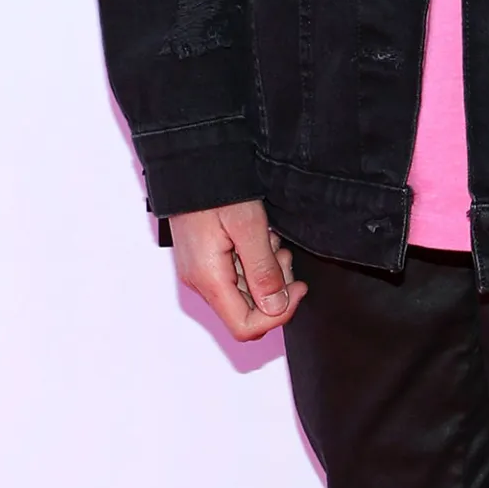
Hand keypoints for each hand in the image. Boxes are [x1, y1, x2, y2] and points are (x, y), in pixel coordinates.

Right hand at [168, 198, 306, 340]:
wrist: (190, 160)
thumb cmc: (215, 185)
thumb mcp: (247, 224)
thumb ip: (263, 269)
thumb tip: (277, 309)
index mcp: (208, 279)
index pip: (245, 327)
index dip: (278, 315)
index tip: (298, 288)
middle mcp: (201, 282)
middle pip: (247, 312)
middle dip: (274, 289)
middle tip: (283, 254)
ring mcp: (201, 272)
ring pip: (244, 293)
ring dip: (266, 272)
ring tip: (270, 240)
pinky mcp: (205, 260)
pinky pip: (236, 275)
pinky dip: (254, 262)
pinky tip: (259, 238)